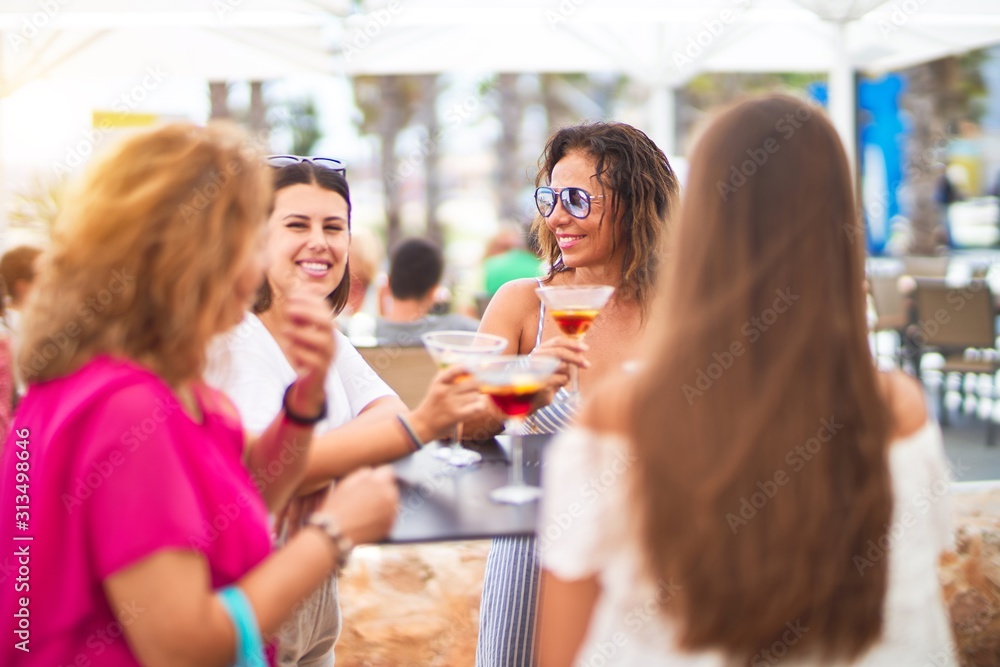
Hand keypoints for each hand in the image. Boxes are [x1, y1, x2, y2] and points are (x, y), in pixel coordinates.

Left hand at [282, 291, 335, 416]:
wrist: (310, 381)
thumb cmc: (304, 351)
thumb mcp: (302, 329)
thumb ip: (303, 310)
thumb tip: (306, 287)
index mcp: (327, 328)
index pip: (324, 309)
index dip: (310, 301)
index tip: (292, 296)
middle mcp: (331, 340)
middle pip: (327, 322)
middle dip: (308, 313)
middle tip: (289, 309)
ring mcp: (327, 356)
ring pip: (321, 342)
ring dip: (302, 333)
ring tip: (286, 330)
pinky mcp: (320, 370)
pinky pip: (314, 361)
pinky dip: (300, 353)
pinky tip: (290, 348)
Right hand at [320, 466, 398, 544]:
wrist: (335, 534)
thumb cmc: (337, 507)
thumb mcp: (346, 483)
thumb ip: (363, 473)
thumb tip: (372, 471)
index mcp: (379, 482)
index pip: (388, 471)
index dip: (379, 476)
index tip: (372, 482)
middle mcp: (389, 496)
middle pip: (391, 487)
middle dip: (381, 490)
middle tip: (365, 499)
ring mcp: (392, 512)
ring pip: (392, 502)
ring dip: (383, 504)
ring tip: (364, 511)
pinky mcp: (390, 526)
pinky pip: (390, 517)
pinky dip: (382, 518)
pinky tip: (367, 521)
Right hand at [409, 365, 489, 440]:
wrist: (423, 424)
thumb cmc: (434, 403)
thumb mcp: (437, 386)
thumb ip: (450, 375)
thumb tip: (470, 367)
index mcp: (439, 381)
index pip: (455, 370)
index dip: (468, 368)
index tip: (474, 368)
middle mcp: (445, 391)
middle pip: (473, 383)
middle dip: (476, 385)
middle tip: (473, 389)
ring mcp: (450, 404)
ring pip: (475, 395)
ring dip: (476, 398)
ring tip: (469, 401)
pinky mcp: (456, 416)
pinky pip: (477, 407)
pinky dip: (480, 405)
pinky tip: (478, 406)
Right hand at [531, 335, 588, 396]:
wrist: (529, 398)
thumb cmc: (543, 380)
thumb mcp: (552, 365)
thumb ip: (563, 356)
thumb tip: (581, 351)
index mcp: (540, 350)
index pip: (557, 341)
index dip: (573, 343)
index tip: (585, 348)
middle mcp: (536, 356)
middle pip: (561, 352)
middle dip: (576, 358)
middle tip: (587, 364)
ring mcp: (537, 368)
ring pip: (564, 366)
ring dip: (567, 374)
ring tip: (560, 380)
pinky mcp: (542, 381)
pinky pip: (562, 378)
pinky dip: (563, 383)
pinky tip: (556, 386)